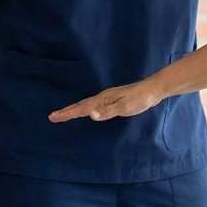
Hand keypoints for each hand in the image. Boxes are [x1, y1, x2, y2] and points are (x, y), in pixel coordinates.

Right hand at [48, 74, 165, 123]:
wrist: (153, 89)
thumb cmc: (140, 99)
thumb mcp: (125, 107)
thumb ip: (108, 111)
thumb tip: (90, 115)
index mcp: (103, 99)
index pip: (81, 108)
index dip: (67, 113)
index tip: (53, 117)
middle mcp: (103, 97)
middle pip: (81, 105)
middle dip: (67, 111)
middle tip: (53, 116)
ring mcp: (108, 97)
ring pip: (87, 104)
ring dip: (74, 109)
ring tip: (65, 113)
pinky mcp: (114, 99)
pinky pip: (94, 104)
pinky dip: (86, 108)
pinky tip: (89, 110)